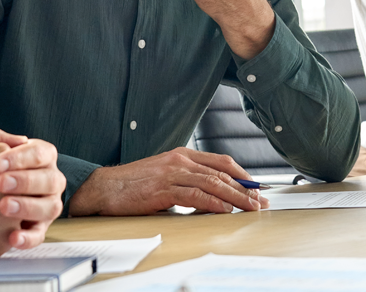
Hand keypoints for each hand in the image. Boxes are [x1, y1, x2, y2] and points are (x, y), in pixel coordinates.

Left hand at [0, 112, 64, 257]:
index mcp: (41, 156)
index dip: (21, 158)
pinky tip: (12, 237)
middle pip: (50, 179)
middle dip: (25, 181)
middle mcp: (50, 180)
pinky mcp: (39, 229)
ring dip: (28, 207)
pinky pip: (39, 235)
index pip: (41, 152)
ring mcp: (47, 205)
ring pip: (50, 207)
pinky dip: (28, 238)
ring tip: (3, 207)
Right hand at [66, 147, 267, 215]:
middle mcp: (180, 160)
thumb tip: (212, 196)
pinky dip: (214, 202)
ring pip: (213, 183)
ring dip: (236, 197)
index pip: (221, 161)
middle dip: (245, 188)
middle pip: (222, 172)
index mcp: (181, 154)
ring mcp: (172, 173)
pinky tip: (225, 210)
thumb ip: (187, 180)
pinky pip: (195, 195)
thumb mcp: (164, 175)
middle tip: (261, 201)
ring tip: (250, 207)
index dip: (242, 175)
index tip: (256, 187)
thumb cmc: (133, 184)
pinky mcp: (163, 189)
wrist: (104, 187)